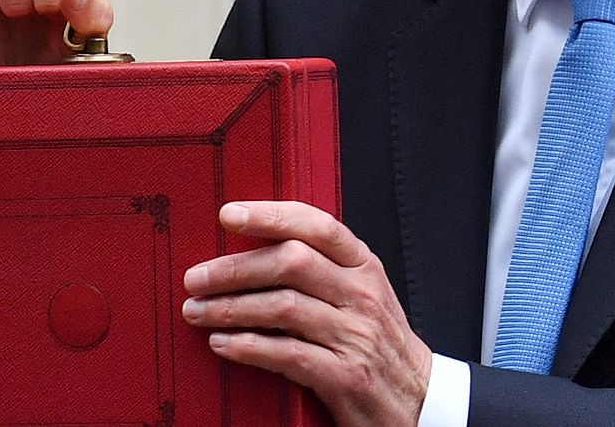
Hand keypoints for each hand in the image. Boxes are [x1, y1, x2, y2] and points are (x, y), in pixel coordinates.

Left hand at [182, 201, 432, 426]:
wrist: (419, 399)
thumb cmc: (377, 343)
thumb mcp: (361, 294)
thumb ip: (321, 269)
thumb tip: (254, 249)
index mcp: (363, 266)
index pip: (316, 225)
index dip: (270, 215)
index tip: (229, 214)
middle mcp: (361, 294)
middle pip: (290, 263)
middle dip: (235, 268)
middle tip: (196, 277)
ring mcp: (355, 334)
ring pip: (282, 307)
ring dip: (230, 308)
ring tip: (197, 311)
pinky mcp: (345, 375)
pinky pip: (286, 353)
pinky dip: (247, 346)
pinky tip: (222, 343)